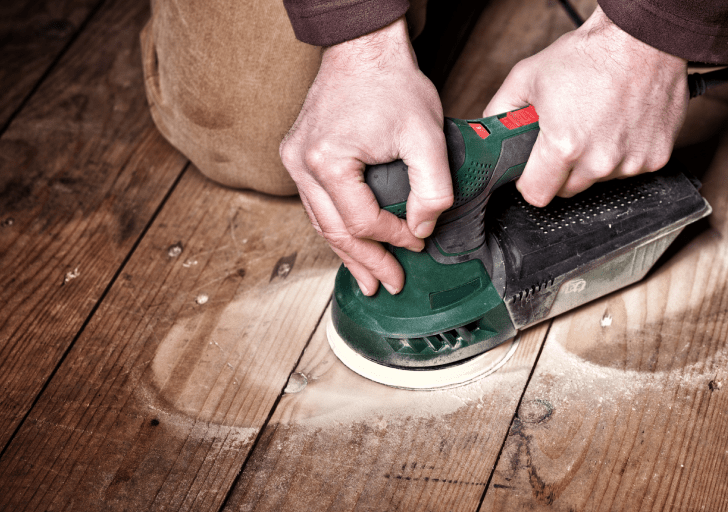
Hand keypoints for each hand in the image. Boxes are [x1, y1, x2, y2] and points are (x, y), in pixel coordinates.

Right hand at [280, 17, 452, 295]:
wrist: (364, 50)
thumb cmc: (392, 85)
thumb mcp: (427, 136)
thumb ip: (432, 188)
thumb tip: (422, 228)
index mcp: (327, 161)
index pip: (362, 221)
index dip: (394, 239)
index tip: (418, 241)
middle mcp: (302, 164)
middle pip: (335, 231)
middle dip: (366, 262)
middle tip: (390, 285)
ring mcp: (295, 160)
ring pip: (321, 223)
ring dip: (347, 253)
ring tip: (368, 279)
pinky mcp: (299, 156)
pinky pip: (318, 205)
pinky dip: (337, 227)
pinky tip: (351, 244)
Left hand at [484, 7, 688, 206]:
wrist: (642, 39)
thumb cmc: (590, 55)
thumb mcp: (526, 77)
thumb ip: (500, 112)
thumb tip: (490, 134)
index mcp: (565, 147)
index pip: (536, 194)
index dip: (530, 180)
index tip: (533, 168)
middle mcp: (599, 161)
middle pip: (568, 190)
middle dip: (561, 169)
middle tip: (566, 136)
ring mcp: (630, 163)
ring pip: (599, 180)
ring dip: (594, 161)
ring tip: (596, 124)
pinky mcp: (655, 158)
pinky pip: (629, 169)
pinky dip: (622, 153)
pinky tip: (619, 125)